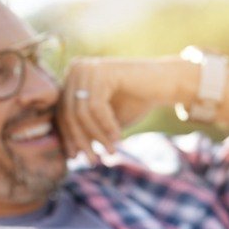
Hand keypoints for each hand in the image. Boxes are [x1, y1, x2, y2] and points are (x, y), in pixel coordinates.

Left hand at [57, 57, 172, 161]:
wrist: (167, 82)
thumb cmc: (134, 103)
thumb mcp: (103, 121)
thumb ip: (85, 131)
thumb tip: (68, 154)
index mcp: (71, 79)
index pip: (61, 113)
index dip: (68, 137)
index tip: (74, 157)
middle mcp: (76, 69)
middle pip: (69, 113)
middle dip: (81, 140)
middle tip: (92, 161)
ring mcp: (88, 68)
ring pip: (82, 113)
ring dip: (96, 136)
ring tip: (109, 152)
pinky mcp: (103, 70)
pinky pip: (96, 107)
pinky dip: (106, 126)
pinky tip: (118, 138)